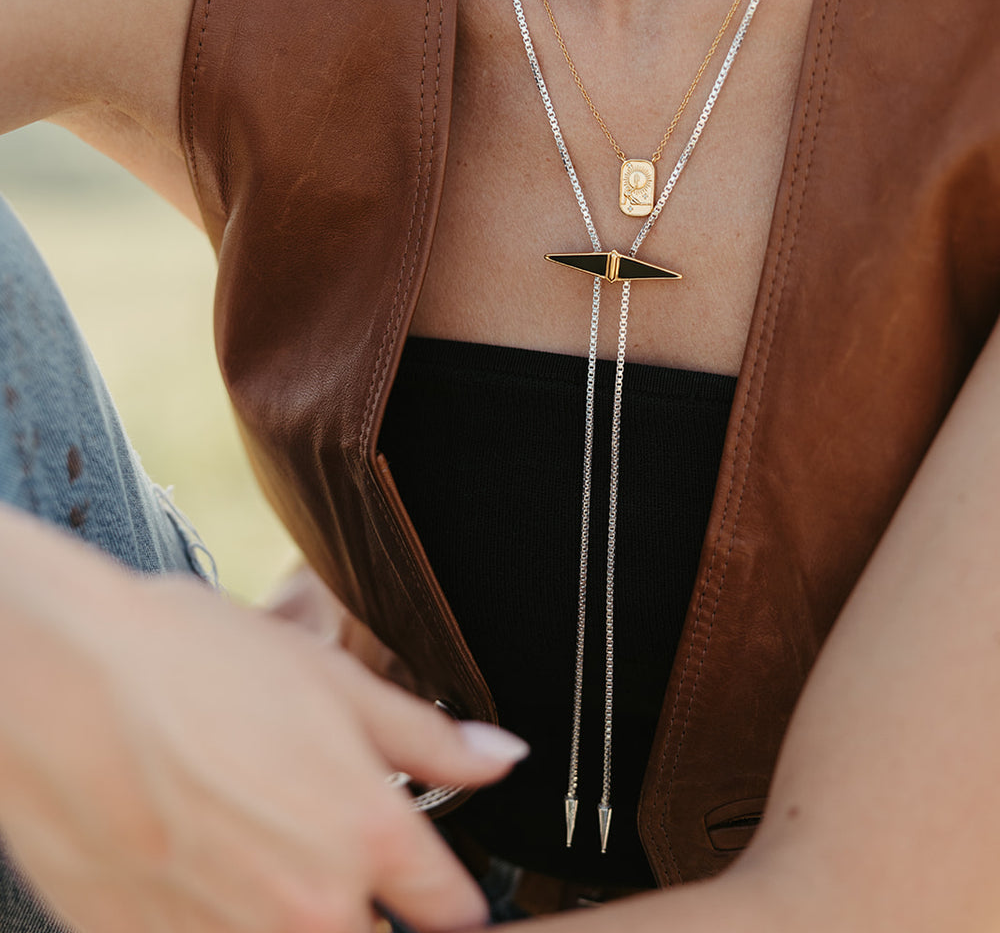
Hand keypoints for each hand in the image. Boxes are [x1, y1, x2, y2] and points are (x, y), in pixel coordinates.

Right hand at [0, 507, 527, 932]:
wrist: (56, 681)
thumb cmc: (196, 664)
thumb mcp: (331, 680)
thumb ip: (428, 737)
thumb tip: (504, 758)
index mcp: (366, 834)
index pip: (455, 910)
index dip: (454, 898)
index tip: (440, 887)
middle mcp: (307, 905)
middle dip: (380, 917)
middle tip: (343, 863)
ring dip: (300, 919)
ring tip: (268, 856)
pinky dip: (228, 923)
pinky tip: (209, 873)